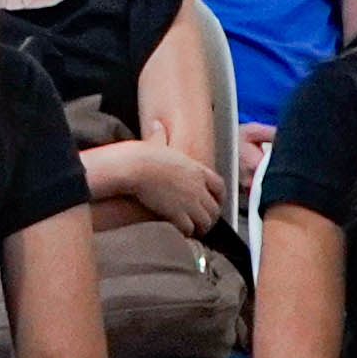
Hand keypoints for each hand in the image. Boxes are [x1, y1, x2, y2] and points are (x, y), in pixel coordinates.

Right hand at [97, 141, 230, 236]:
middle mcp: (198, 187)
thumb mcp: (157, 143)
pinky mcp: (178, 213)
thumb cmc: (143, 156)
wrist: (137, 168)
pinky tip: (180, 232)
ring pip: (205, 221)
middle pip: (215, 207)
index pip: (219, 186)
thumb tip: (156, 125)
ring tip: (194, 231)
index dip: (220, 197)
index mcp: (196, 170)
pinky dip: (187, 232)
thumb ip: (160, 136)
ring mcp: (190, 201)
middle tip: (204, 222)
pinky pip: (190, 228)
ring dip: (200, 227)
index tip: (216, 202)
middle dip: (211, 216)